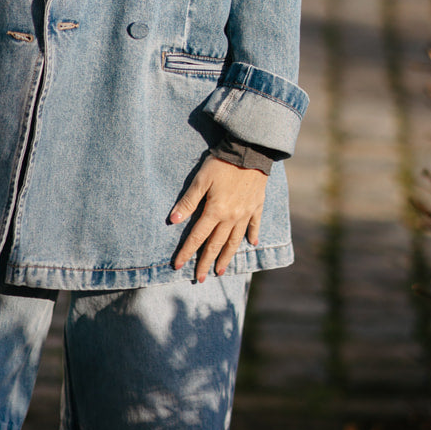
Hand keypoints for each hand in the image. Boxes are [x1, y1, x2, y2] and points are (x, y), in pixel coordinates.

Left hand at [170, 154, 267, 282]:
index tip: (178, 266)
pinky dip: (252, 235)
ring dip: (226, 257)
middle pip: (216, 244)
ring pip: (234, 241)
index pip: (198, 237)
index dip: (187, 252)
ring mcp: (246, 213)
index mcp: (216, 211)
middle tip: (200, 278)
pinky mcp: (257, 205)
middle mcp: (231, 217)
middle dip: (206, 262)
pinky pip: (254, 225)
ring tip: (220, 270)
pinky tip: (251, 244)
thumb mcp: (201, 179)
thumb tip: (173, 221)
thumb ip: (188, 201)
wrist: (250, 151)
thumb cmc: (222, 163)